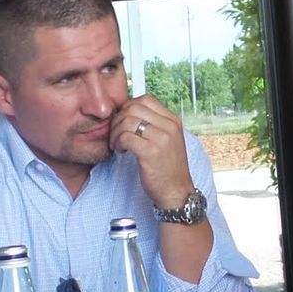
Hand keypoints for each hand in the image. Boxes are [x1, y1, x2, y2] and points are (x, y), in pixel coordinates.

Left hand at [110, 96, 194, 211]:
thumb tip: (128, 111)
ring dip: (115, 132)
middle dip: (118, 119)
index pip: (145, 99)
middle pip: (133, 107)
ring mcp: (161, 138)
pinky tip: (120, 151)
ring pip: (127, 121)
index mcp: (173, 120)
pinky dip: (117, 143)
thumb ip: (154, 124)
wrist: (176, 192)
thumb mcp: (167, 140)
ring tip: (117, 144)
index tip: (124, 122)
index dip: (128, 108)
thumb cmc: (167, 168)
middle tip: (116, 134)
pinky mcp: (151, 152)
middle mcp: (169, 126)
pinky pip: (125, 137)